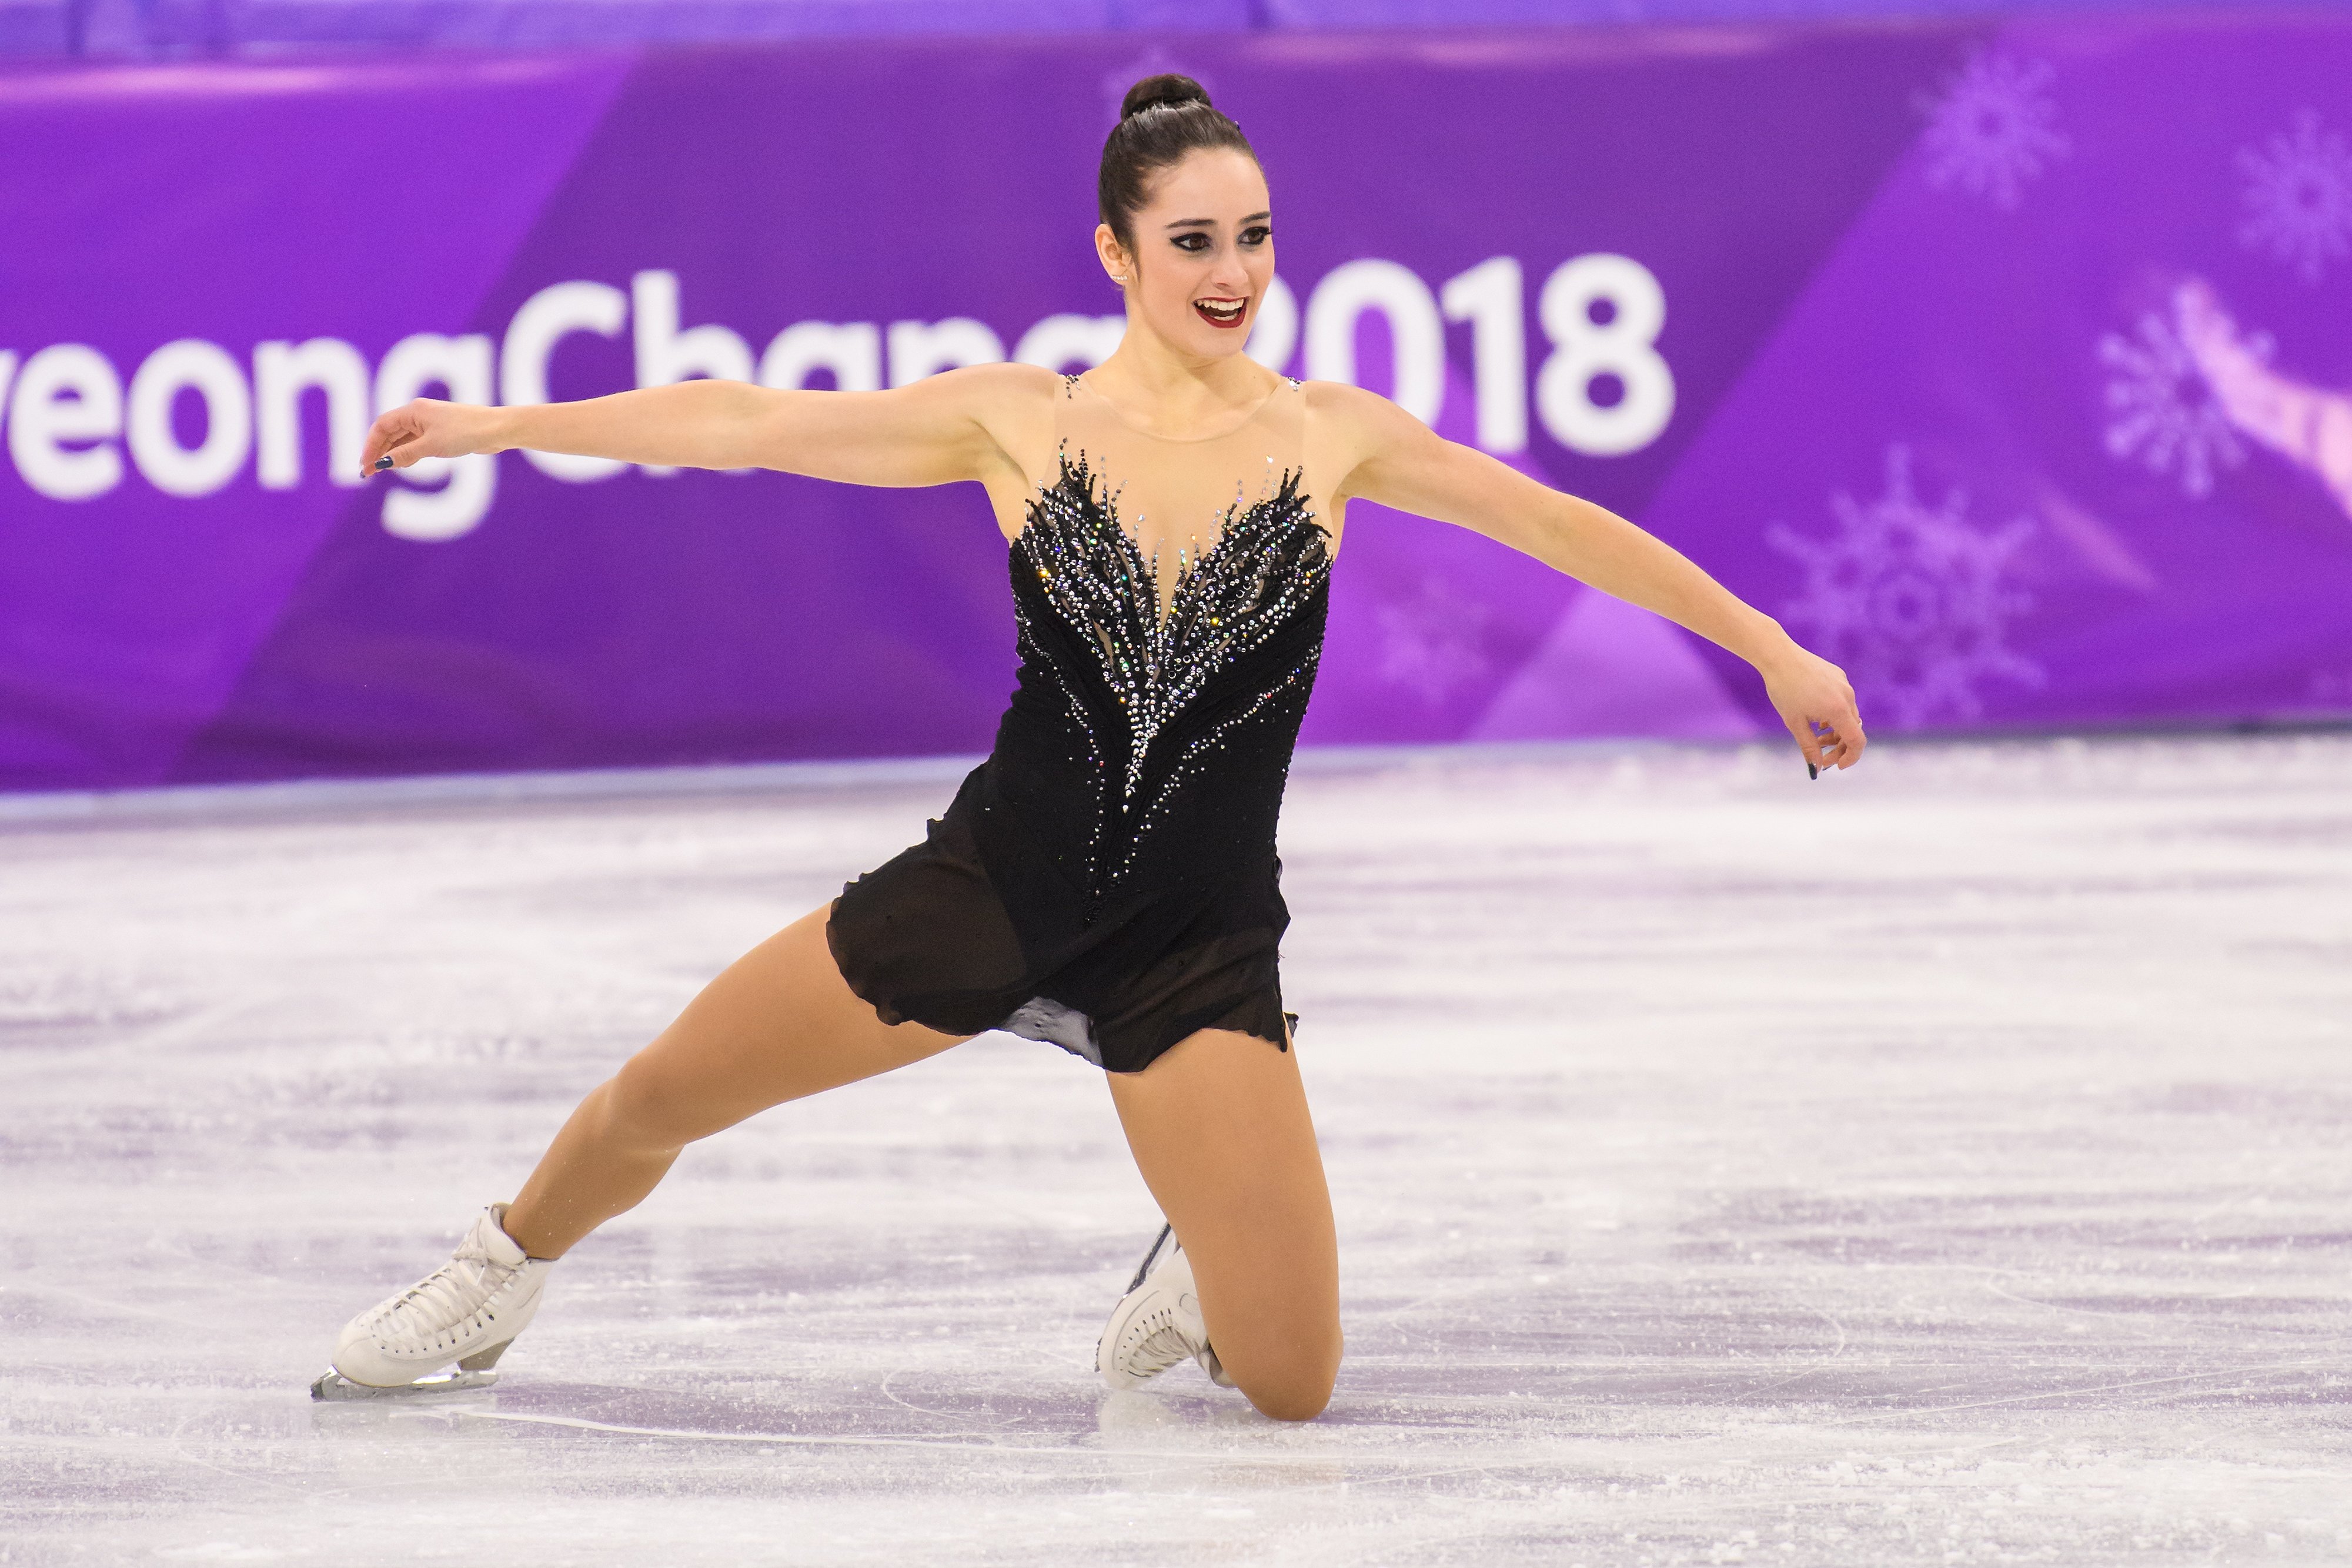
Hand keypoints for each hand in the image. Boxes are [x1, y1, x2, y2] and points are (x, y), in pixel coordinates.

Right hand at [360, 399, 501, 476]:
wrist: (496, 429)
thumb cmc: (465, 432)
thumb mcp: (431, 446)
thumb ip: (405, 454)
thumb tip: (383, 463)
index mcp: (413, 411)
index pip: (382, 426)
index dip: (370, 445)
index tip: (366, 464)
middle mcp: (419, 414)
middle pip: (390, 432)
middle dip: (378, 451)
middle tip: (369, 472)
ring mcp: (430, 423)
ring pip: (403, 438)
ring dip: (392, 453)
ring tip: (382, 470)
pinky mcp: (441, 432)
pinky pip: (416, 442)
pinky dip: (407, 453)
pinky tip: (403, 464)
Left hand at [1758, 642, 1864, 772]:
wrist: (1778, 656)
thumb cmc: (1784, 690)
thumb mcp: (1795, 723)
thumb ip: (1809, 748)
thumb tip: (1817, 769)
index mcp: (1838, 709)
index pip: (1857, 741)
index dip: (1851, 758)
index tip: (1838, 766)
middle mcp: (1847, 696)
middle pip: (1853, 730)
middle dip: (1839, 747)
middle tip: (1821, 757)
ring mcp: (1844, 685)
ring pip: (1848, 716)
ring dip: (1836, 732)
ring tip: (1816, 737)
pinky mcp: (1839, 676)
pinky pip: (1843, 702)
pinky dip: (1834, 716)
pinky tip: (1818, 719)